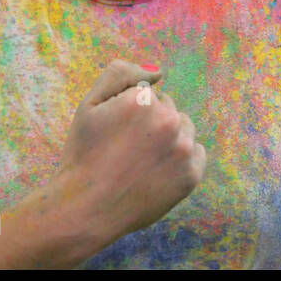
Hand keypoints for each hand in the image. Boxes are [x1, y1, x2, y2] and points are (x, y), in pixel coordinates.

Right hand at [53, 58, 205, 240]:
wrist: (86, 209)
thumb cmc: (84, 154)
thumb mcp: (89, 104)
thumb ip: (120, 73)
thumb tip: (158, 72)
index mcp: (144, 101)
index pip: (146, 92)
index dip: (126, 111)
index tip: (113, 132)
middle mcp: (168, 122)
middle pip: (167, 108)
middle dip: (149, 122)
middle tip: (124, 148)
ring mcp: (183, 150)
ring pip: (182, 128)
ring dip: (167, 137)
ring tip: (140, 160)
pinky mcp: (191, 176)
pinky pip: (196, 153)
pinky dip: (180, 159)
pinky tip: (156, 170)